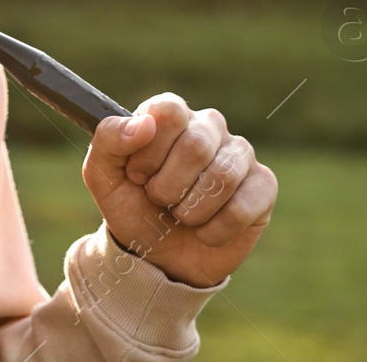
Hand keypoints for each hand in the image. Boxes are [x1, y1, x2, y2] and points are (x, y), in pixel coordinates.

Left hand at [81, 93, 275, 287]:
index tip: (136, 175)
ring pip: (222, 176)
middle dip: (168, 186)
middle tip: (157, 200)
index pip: (169, 110)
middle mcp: (208, 126)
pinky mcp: (263, 186)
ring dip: (191, 209)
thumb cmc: (131, 206)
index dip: (150, 149)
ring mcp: (239, 154)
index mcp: (170, 116)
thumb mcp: (103, 175)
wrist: (157, 255)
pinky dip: (216, 229)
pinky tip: (204, 231)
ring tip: (180, 216)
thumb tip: (143, 123)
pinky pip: (244, 206)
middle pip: (196, 145)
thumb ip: (109, 140)